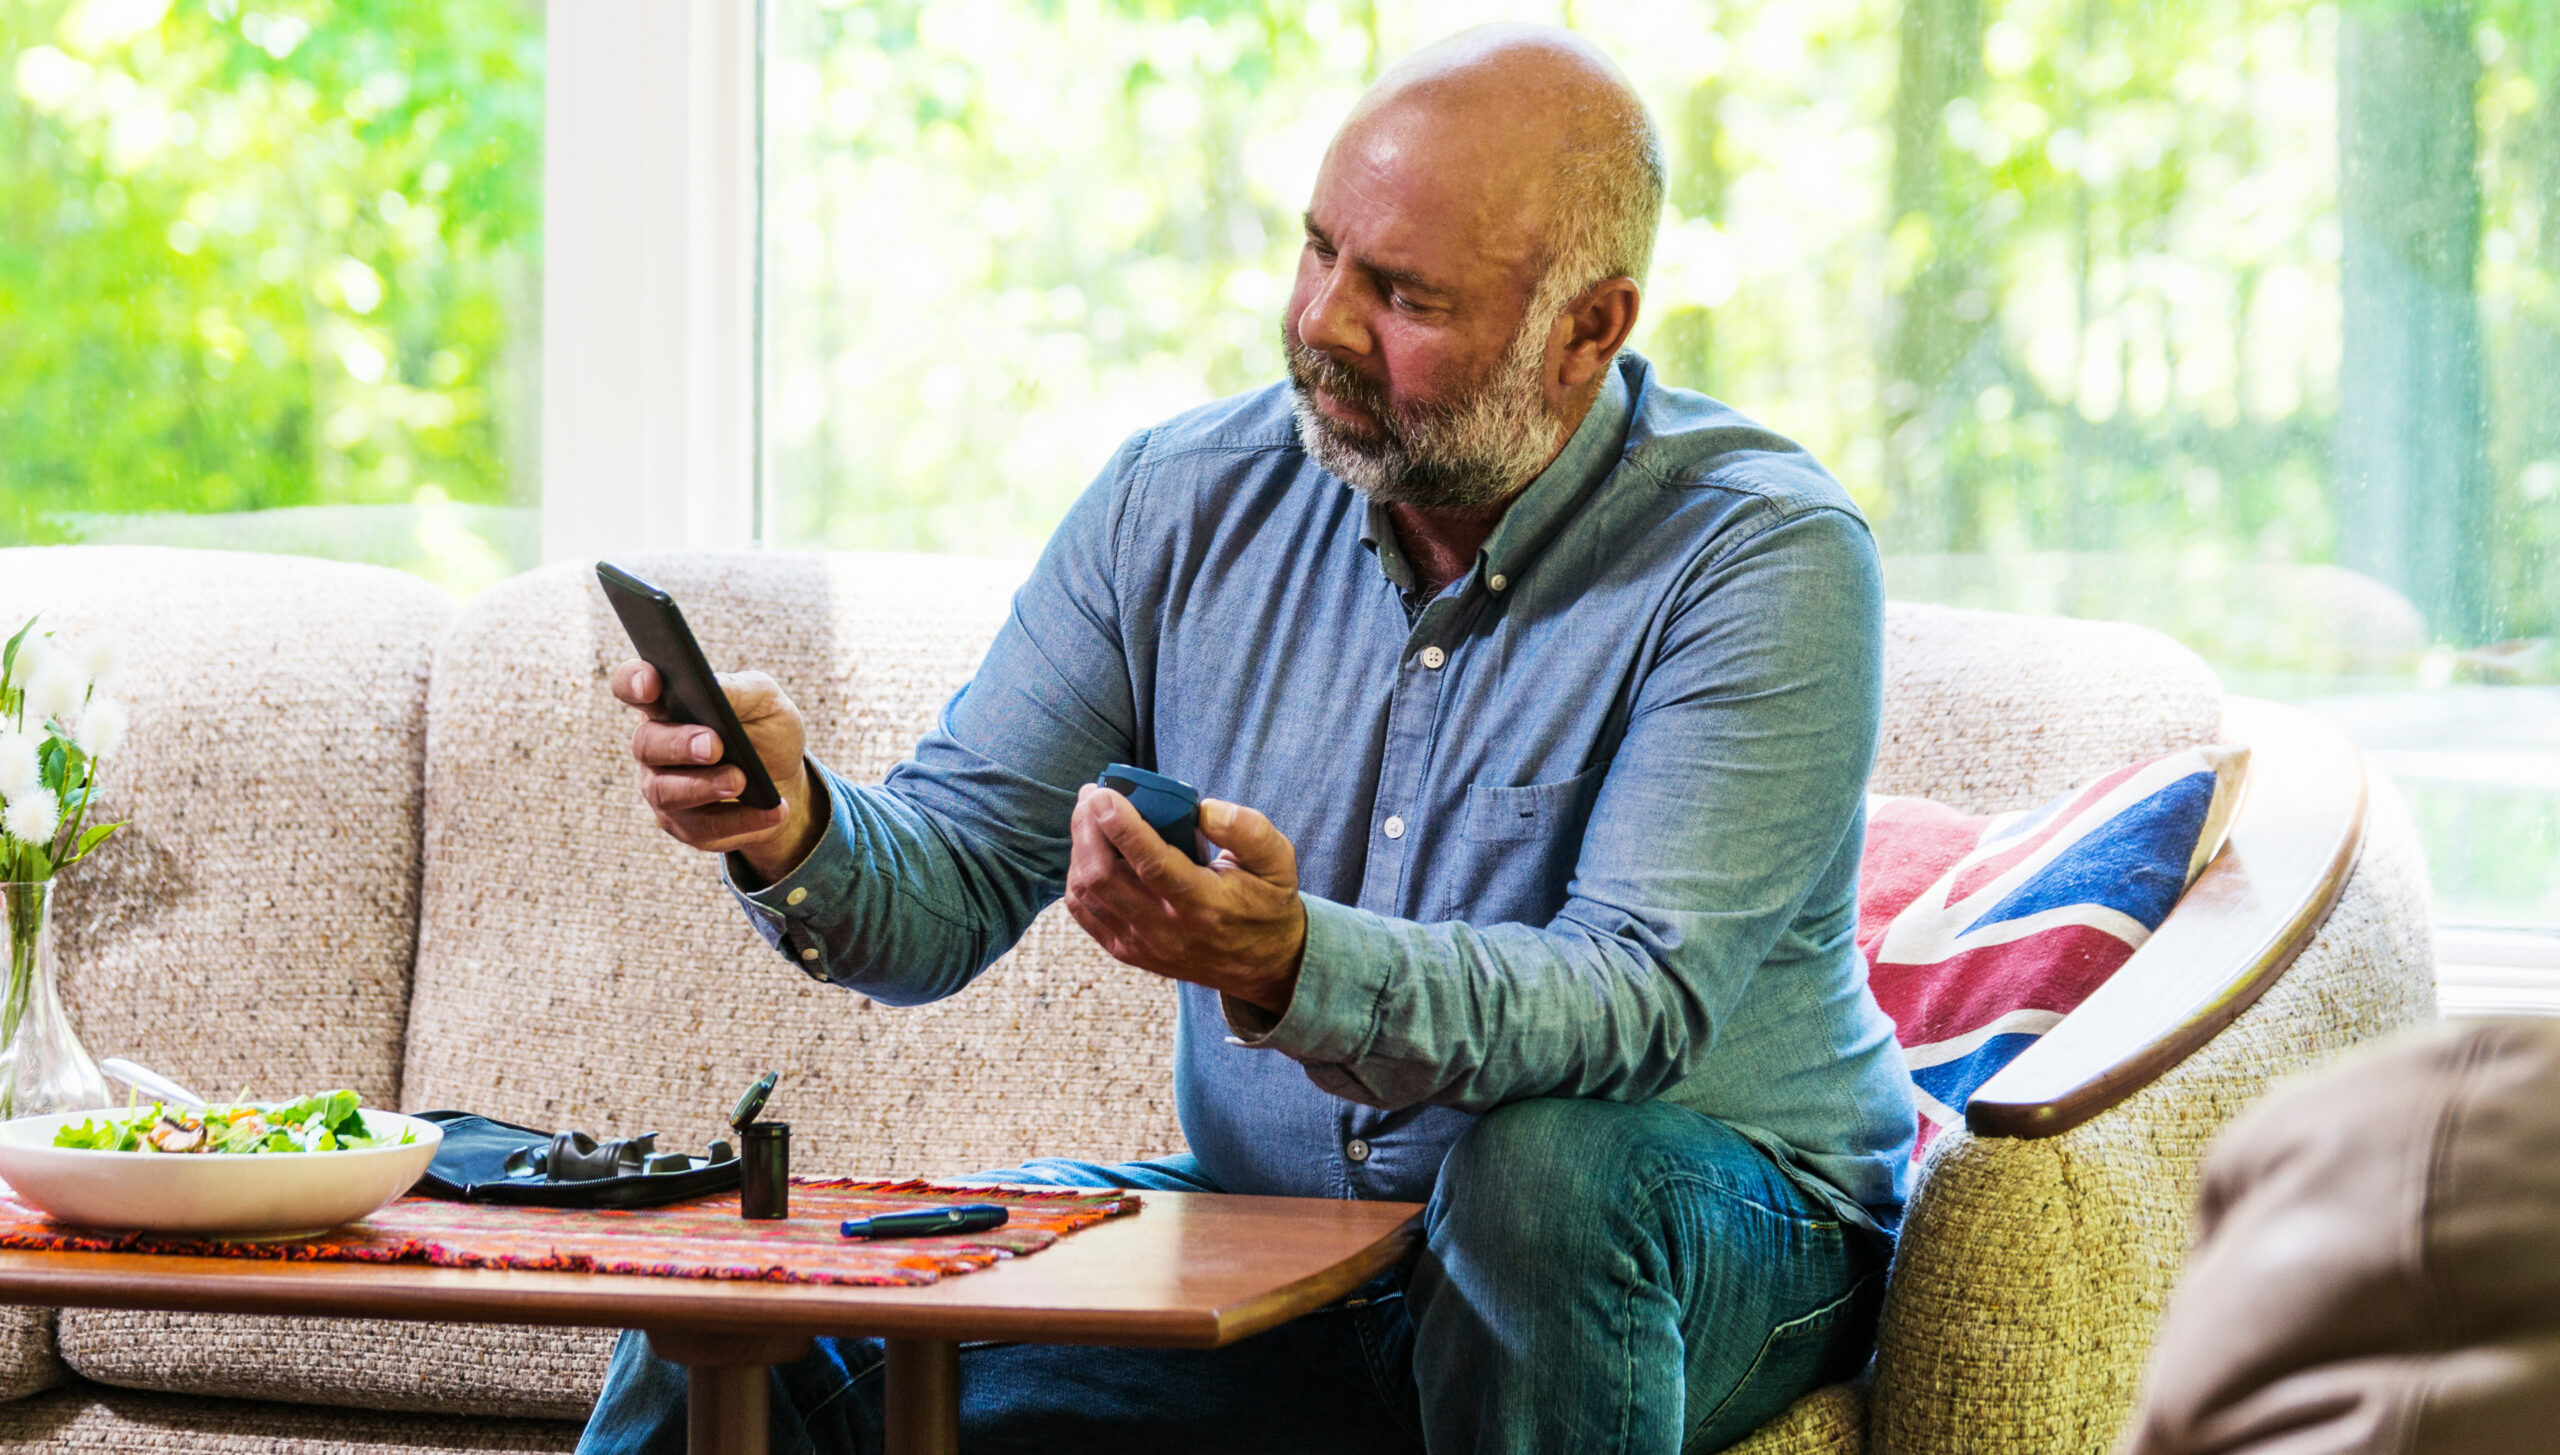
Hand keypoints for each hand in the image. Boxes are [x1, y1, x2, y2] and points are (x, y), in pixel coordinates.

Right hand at [610, 661, 823, 881]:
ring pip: (667, 791)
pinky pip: (704, 827)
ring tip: (740, 780)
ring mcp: (664, 787)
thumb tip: (715, 688)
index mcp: (667, 703)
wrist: (783, 779)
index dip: (634, 682)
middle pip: (646, 743)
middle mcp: (655, 746)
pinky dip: (742, 820)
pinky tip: (774, 811)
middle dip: (679, 744)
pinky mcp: (685, 825)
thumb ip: (738, 690)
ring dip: (704, 786)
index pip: (632, 685)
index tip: (651, 683)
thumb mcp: (764, 700)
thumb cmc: (763, 728)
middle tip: (714, 745)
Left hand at [1063, 785, 1307, 1014]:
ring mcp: (1142, 945)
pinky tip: (1089, 850)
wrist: (1262, 963)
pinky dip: (1077, 875)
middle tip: (1092, 794)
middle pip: (1105, 877)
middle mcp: (1167, 930)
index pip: (1152, 865)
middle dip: (1088, 828)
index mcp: (1205, 905)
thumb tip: (1204, 809)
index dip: (1122, 827)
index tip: (1104, 794)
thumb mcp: (1278, 861)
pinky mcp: (1127, 951)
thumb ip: (1248, 830)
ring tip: (1090, 815)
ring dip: (1080, 847)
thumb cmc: (1266, 901)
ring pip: (1087, 892)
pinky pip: (1084, 911)